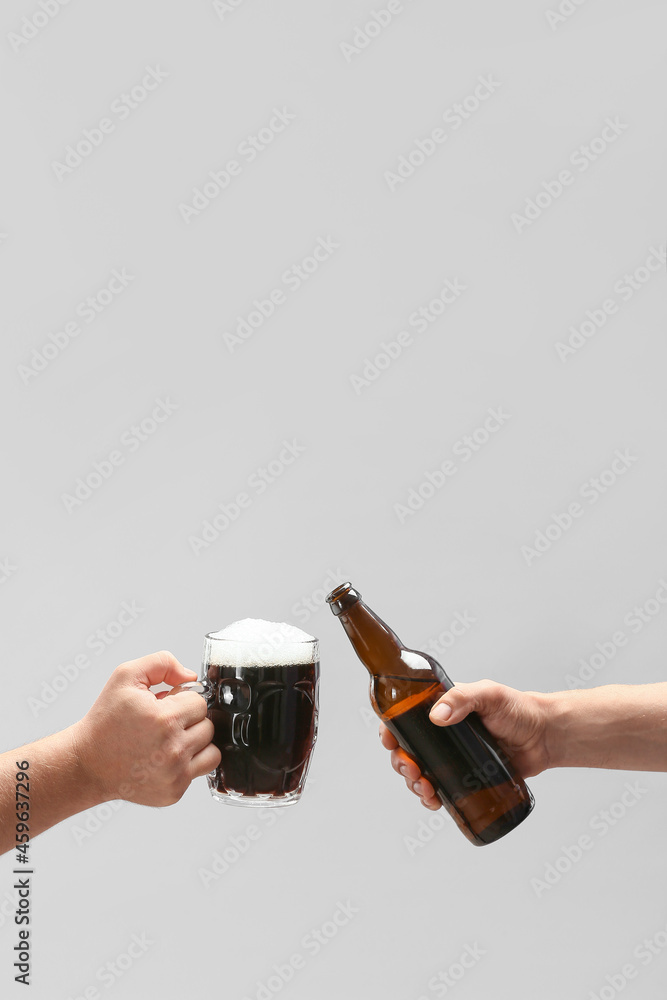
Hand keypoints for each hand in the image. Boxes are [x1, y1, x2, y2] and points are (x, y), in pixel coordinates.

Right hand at [73, 651, 221, 806]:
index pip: (200, 703)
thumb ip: (162, 663)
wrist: (86, 764)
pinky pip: (201, 771)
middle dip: (188, 721)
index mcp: (165, 719)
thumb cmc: (105, 721)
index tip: (164, 706)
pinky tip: (165, 758)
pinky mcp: (174, 792)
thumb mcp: (126, 676)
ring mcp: (175, 774)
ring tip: (169, 740)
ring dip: (195, 742)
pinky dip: (189, 763)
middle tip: (164, 724)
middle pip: (208, 726)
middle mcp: (173, 749)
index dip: (181, 701)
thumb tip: (190, 676)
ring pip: (211, 750)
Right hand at [379, 680, 550, 809]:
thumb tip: (437, 716)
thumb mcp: (489, 695)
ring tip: (425, 788)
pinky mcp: (466, 778)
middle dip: (401, 762)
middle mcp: (442, 734)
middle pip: (407, 749)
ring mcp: (453, 757)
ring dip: (413, 783)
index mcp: (442, 710)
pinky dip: (430, 798)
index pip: (405, 717)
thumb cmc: (518, 709)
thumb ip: (463, 699)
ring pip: (420, 772)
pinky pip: (440, 790)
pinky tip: (433, 801)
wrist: (545, 737)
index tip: (388, 741)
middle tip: (412, 769)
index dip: (390, 729)